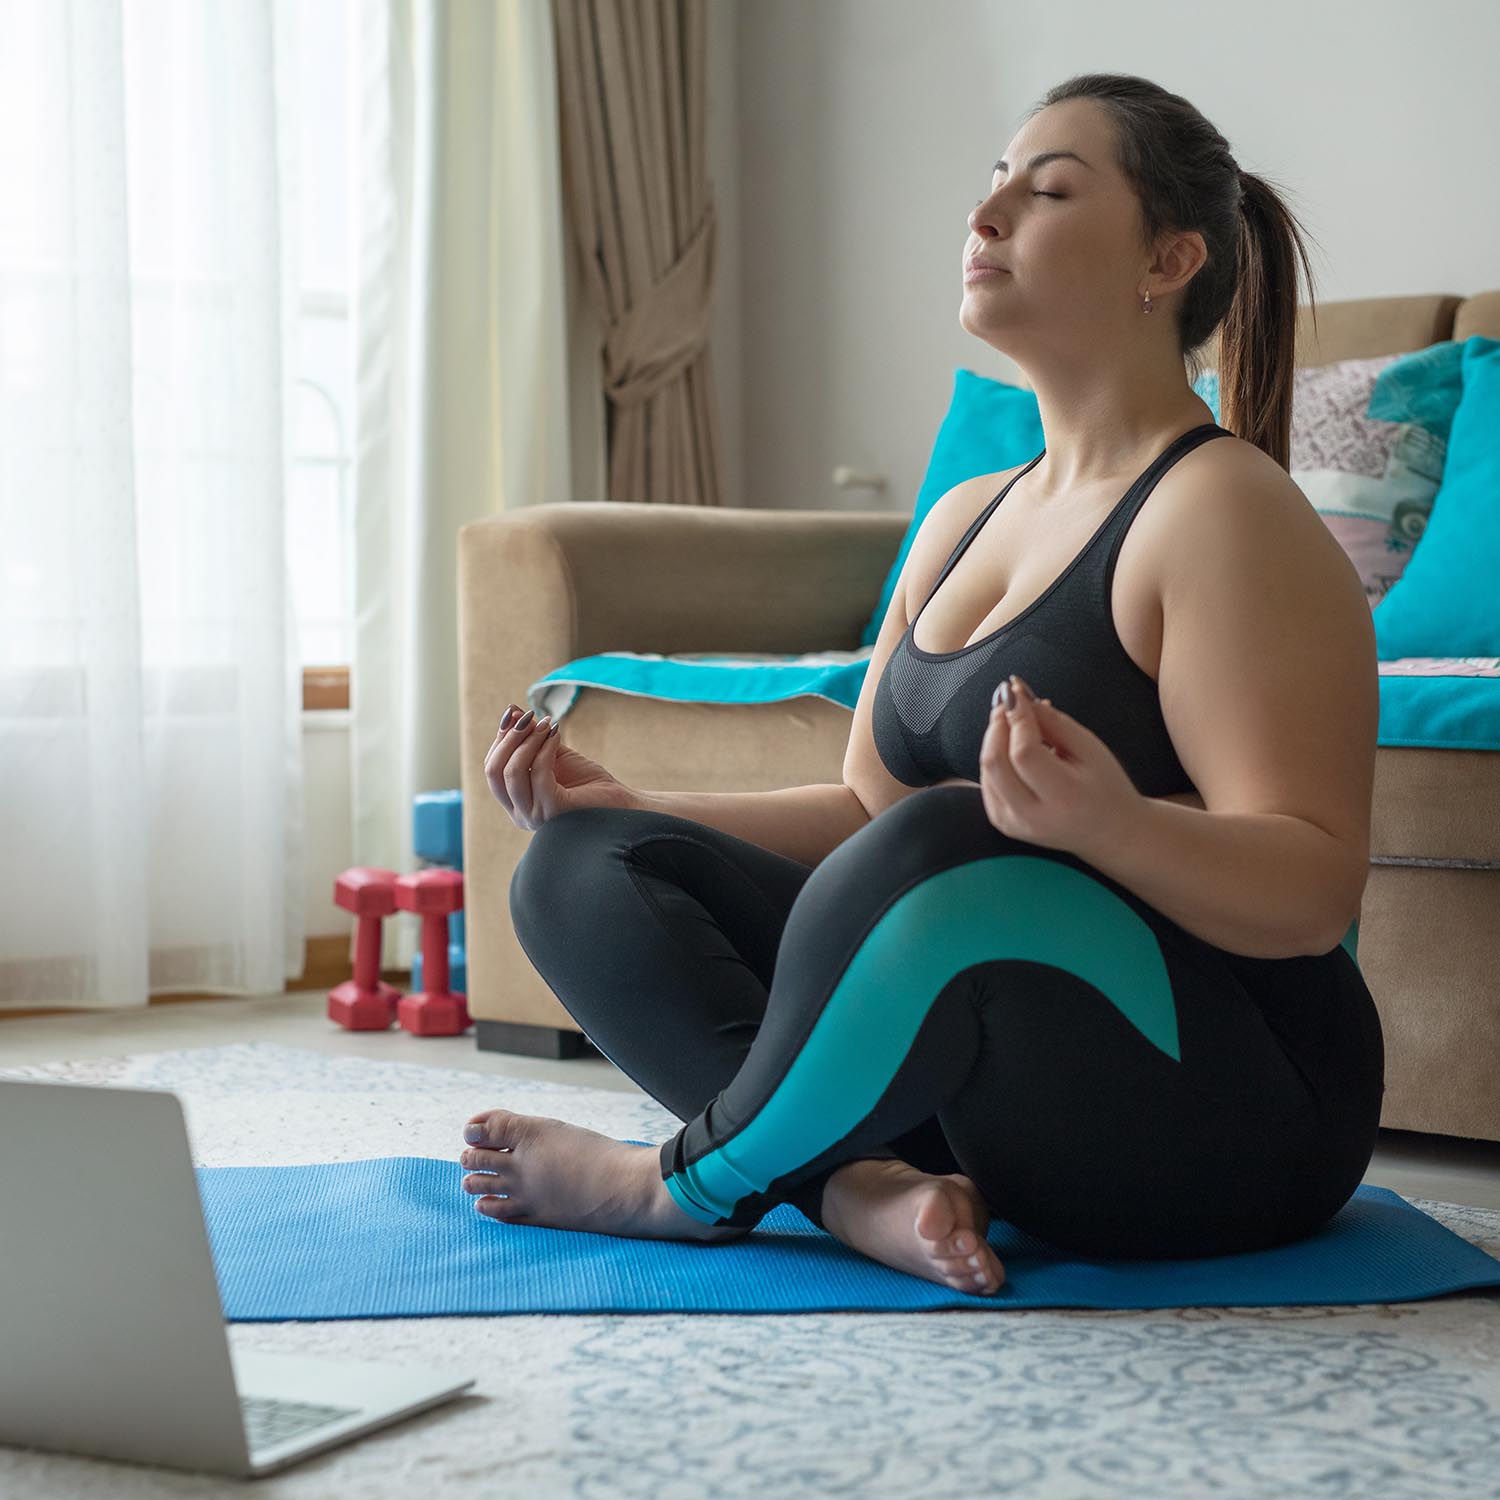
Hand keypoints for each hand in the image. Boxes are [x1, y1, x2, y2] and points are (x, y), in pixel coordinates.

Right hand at [485, 703, 636, 831]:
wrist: (620, 802)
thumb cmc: (587, 781)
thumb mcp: (553, 755)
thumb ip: (531, 738)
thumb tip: (511, 711)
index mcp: (516, 803)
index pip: (492, 769)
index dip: (500, 739)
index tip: (515, 714)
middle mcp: (520, 814)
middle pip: (494, 771)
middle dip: (509, 738)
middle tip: (527, 716)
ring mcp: (534, 816)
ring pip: (513, 772)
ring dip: (527, 741)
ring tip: (545, 722)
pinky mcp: (553, 812)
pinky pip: (539, 773)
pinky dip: (545, 748)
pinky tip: (556, 734)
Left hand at [978, 674, 1142, 857]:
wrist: (1110, 831)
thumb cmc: (1105, 786)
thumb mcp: (1090, 748)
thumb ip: (1053, 722)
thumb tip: (1018, 694)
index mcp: (1064, 799)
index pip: (1024, 753)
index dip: (1017, 718)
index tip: (1016, 691)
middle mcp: (1033, 817)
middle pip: (995, 762)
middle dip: (997, 724)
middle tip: (1009, 701)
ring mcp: (1013, 823)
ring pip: (986, 769)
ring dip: (994, 737)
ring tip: (1015, 721)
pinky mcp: (1002, 822)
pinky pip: (987, 780)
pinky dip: (995, 756)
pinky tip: (1013, 746)